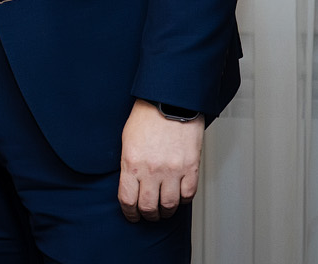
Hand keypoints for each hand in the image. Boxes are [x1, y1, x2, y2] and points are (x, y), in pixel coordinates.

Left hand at [117, 99, 203, 222]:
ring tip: (164, 208)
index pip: (128, 200)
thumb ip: (128, 165)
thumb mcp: (127, 141)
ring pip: (170, 205)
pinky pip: (188, 195)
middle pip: (149, 207)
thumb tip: (130, 186)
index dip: (129, 213)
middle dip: (147, 215)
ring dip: (166, 211)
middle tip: (149, 214)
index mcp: (131, 163)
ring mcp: (173, 170)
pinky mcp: (190, 167)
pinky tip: (179, 196)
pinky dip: (183, 200)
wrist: (170, 100)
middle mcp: (151, 170)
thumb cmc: (147, 116)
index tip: (132, 215)